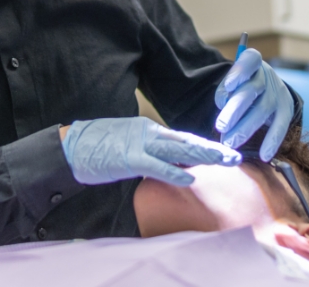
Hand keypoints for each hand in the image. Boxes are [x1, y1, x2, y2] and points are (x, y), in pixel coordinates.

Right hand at [61, 117, 240, 185]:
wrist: (72, 145)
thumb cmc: (98, 148)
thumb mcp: (128, 146)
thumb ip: (150, 152)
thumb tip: (170, 163)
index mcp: (148, 130)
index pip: (182, 138)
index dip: (204, 145)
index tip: (224, 151)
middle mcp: (148, 133)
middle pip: (186, 141)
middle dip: (213, 149)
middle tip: (236, 156)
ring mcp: (139, 143)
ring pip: (178, 149)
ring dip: (204, 155)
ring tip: (225, 161)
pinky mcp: (129, 157)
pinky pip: (156, 165)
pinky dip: (174, 172)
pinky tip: (190, 178)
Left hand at [214, 48, 293, 160]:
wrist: (265, 87)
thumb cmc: (240, 82)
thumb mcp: (232, 79)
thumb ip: (226, 89)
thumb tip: (223, 104)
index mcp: (252, 61)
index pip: (249, 61)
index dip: (239, 72)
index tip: (229, 85)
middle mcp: (267, 75)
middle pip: (251, 91)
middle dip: (235, 110)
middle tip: (220, 126)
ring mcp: (278, 92)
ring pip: (263, 110)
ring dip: (245, 128)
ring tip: (229, 142)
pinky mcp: (287, 109)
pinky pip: (281, 125)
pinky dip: (272, 141)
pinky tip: (263, 155)